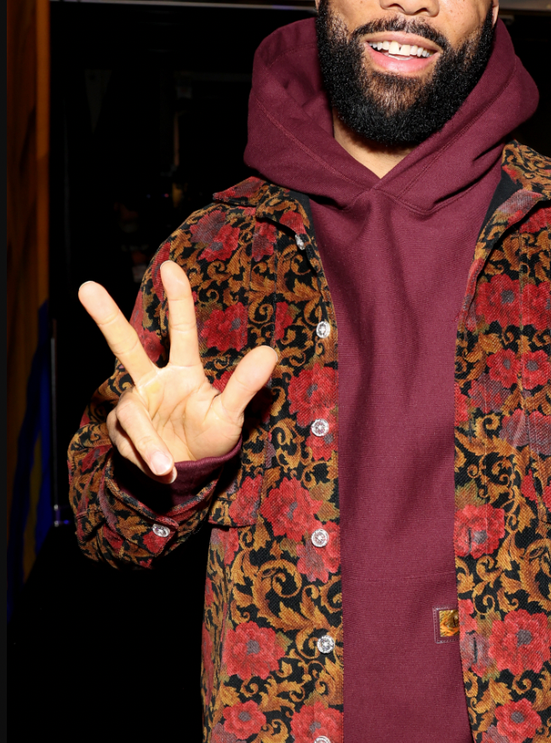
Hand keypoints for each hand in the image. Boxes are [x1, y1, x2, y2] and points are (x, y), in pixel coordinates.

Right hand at [79, 261, 276, 481]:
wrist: (189, 475)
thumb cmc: (211, 438)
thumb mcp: (231, 415)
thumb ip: (245, 385)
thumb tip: (271, 352)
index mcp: (184, 371)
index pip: (181, 331)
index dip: (177, 299)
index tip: (170, 267)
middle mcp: (154, 381)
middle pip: (125, 345)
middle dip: (106, 318)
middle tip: (86, 286)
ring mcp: (135, 404)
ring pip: (131, 415)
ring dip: (147, 442)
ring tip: (165, 465)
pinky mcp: (120, 430)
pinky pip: (129, 441)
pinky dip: (146, 457)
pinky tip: (163, 467)